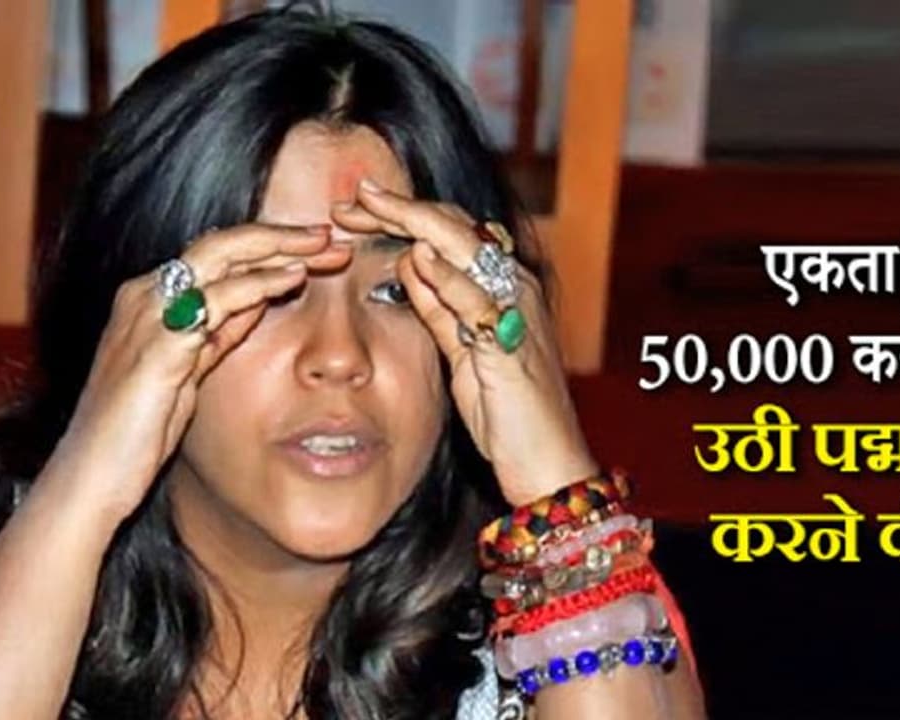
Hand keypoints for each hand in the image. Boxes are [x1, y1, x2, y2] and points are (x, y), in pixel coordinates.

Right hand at [42, 224, 348, 524]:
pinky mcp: (158, 345)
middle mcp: (143, 295)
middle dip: (280, 235)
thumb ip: (218, 333)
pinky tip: (293, 278)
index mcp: (149, 300)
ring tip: (325, 247)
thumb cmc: (137, 431)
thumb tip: (257, 302)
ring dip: (279, 249)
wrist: (92, 476)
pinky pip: (217, 300)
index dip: (267, 246)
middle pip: (221, 242)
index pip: (215, 255)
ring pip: (221, 257)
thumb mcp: (188, 371)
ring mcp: (147, 315)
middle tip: (330, 234)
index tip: (315, 246)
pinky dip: (259, 284)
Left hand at [332, 180, 597, 505]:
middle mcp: (514, 288)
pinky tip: (415, 257)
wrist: (548, 462)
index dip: (403, 213)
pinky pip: (478, 301)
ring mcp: (516, 312)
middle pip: (454, 227)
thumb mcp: (462, 353)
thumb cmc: (509, 414)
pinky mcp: (510, 346)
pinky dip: (447, 276)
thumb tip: (408, 264)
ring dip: (414, 221)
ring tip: (371, 205)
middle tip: (350, 196)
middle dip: (399, 206)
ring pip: (466, 247)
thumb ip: (439, 309)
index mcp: (503, 287)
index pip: (450, 232)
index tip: (357, 206)